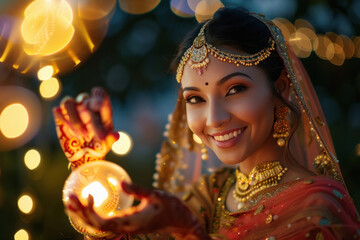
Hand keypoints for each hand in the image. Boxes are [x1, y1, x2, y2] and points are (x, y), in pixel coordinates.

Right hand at [53, 87, 118, 168]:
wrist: (85, 156)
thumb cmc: (99, 147)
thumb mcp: (107, 144)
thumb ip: (111, 139)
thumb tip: (116, 135)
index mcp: (101, 109)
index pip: (99, 94)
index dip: (97, 97)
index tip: (95, 107)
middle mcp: (87, 106)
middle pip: (84, 99)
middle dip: (87, 117)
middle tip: (89, 135)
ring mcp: (73, 110)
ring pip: (68, 102)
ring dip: (73, 119)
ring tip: (80, 136)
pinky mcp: (61, 117)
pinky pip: (58, 111)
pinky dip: (63, 119)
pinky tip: (68, 132)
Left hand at [67, 182, 210, 239]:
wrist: (181, 222)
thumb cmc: (171, 208)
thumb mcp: (156, 195)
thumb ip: (138, 190)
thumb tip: (120, 183)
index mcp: (131, 222)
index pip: (103, 222)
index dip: (90, 211)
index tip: (87, 194)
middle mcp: (126, 228)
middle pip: (96, 227)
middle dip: (81, 213)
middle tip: (69, 198)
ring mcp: (126, 228)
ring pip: (99, 227)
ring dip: (85, 215)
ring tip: (73, 202)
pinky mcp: (128, 225)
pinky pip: (106, 223)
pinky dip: (95, 215)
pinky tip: (90, 205)